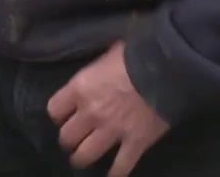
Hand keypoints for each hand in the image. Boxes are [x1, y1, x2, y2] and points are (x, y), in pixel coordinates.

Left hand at [46, 42, 169, 175]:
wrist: (165, 69)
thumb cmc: (135, 54)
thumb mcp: (107, 53)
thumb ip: (97, 68)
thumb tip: (100, 67)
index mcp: (80, 88)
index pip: (54, 110)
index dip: (58, 115)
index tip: (64, 116)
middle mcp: (90, 113)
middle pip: (66, 137)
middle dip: (68, 139)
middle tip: (73, 139)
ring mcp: (112, 131)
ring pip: (85, 155)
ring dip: (81, 159)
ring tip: (81, 159)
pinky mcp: (135, 143)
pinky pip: (121, 166)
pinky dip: (116, 174)